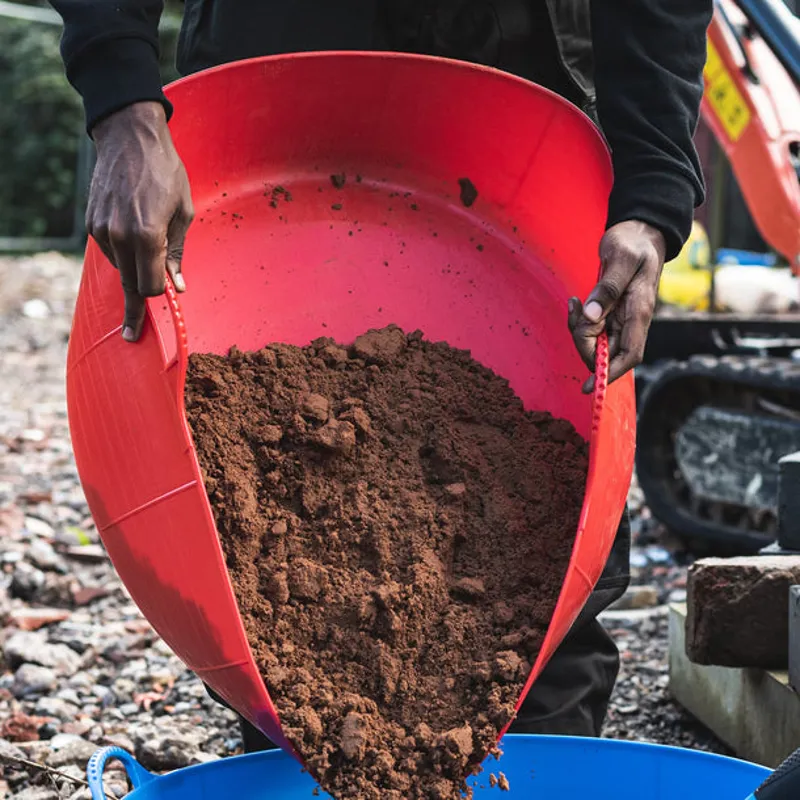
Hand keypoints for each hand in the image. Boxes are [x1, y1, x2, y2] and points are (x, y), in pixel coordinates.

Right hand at [88, 101, 192, 341]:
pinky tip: (134, 238)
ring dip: (134, 272)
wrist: (129, 138)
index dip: (160, 294)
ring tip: (149, 248)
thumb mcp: (183, 213)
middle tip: (131, 335)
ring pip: (120, 269)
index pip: (150, 286)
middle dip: (135, 309)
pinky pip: (111, 252)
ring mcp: (103, 231)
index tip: (164, 305)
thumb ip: (178, 252)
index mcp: (147, 236)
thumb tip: (177, 285)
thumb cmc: (165, 173)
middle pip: (131, 285)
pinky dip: (123, 255)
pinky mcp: (92, 224)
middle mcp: (121, 237)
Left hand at [567, 220, 665, 393]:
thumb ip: (607, 288)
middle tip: (576, 311)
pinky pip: (591, 329)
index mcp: (640, 311)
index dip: (611, 373)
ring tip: (574, 303)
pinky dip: (579, 321)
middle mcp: (631, 321)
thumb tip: (592, 316)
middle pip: (606, 353)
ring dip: (579, 330)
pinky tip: (574, 303)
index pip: (629, 354)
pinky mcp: (611, 313)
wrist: (639, 232)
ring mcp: (621, 319)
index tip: (591, 385)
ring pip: (595, 343)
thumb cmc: (633, 242)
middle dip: (584, 342)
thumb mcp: (621, 258)